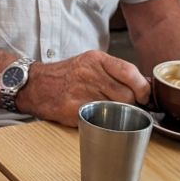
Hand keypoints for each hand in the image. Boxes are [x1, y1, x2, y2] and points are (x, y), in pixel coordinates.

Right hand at [17, 50, 150, 126]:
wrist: (35, 84)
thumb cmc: (67, 75)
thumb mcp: (90, 62)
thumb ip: (115, 72)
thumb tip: (144, 85)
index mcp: (97, 59)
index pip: (130, 73)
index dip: (143, 88)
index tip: (144, 97)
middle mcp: (90, 73)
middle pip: (126, 95)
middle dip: (131, 105)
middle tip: (126, 108)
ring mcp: (81, 91)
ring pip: (115, 109)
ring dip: (117, 115)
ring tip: (109, 112)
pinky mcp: (73, 109)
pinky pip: (99, 118)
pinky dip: (101, 121)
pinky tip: (95, 116)